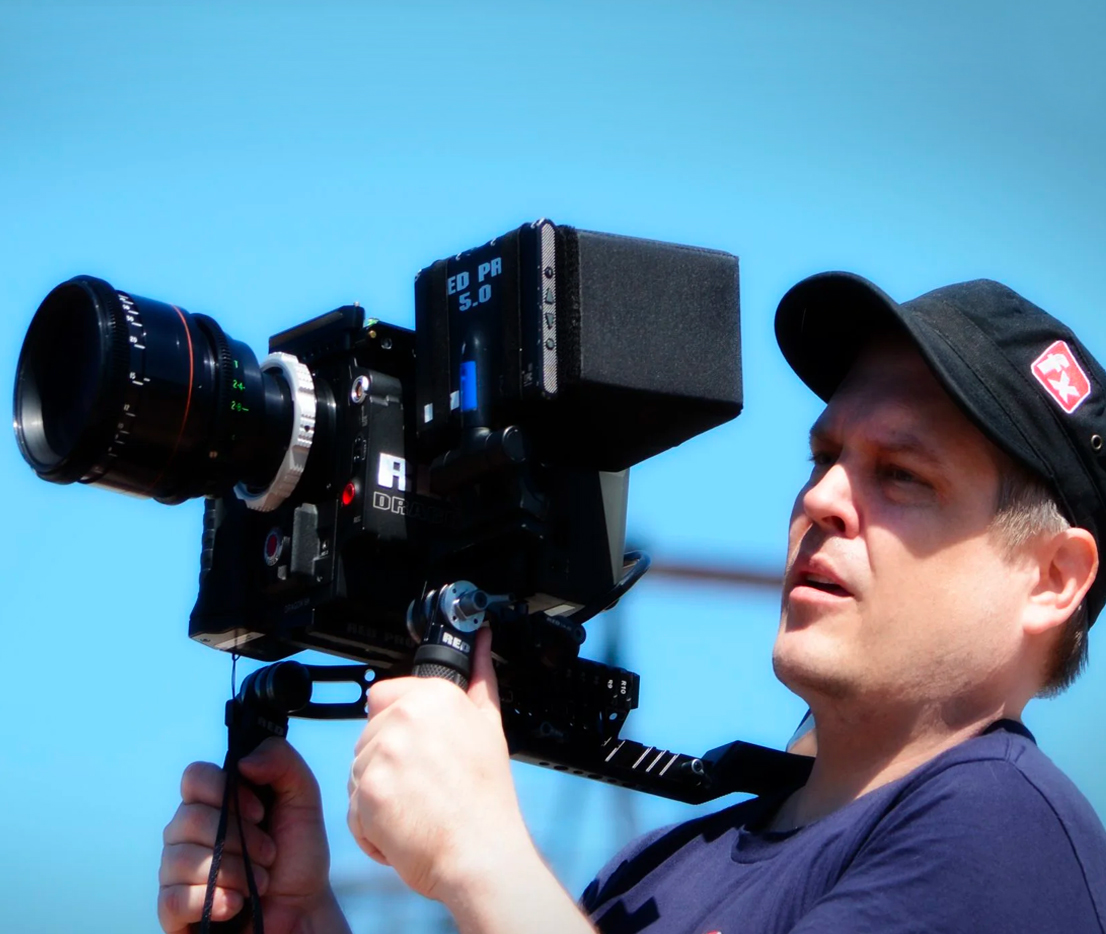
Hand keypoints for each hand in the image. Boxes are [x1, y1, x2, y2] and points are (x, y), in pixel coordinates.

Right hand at [158, 738, 350, 933]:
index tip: (259, 811)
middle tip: (269, 854)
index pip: (193, 776)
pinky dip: (212, 901)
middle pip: (188, 819)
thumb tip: (243, 762)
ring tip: (259, 883)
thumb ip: (282, 762)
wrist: (303, 910)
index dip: (224, 791)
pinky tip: (236, 904)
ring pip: (181, 860)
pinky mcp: (174, 910)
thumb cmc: (298, 854)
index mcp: (214, 802)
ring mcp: (177, 871)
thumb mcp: (303, 798)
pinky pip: (172, 900)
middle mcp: (188, 833)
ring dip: (233, 873)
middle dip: (240, 839)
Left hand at [347, 630, 596, 933]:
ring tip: (417, 811)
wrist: (482, 854)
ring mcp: (382, 753)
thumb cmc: (487, 799)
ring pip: (358, 772)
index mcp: (433, 695)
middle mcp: (404, 716)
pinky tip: (404, 830)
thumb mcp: (490, 727)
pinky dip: (372, 828)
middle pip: (368, 737)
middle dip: (387, 765)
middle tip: (424, 789)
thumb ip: (480, 679)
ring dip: (378, 797)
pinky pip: (353, 808)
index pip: (383, 697)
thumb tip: (482, 641)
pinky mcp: (365, 791)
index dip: (398, 729)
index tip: (418, 753)